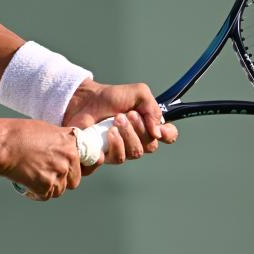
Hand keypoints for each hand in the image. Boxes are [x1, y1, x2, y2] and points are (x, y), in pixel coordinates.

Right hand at [0, 119, 82, 200]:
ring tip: (32, 177)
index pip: (86, 160)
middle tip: (45, 174)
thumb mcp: (44, 129)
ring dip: (48, 188)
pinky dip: (36, 193)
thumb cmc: (17, 134)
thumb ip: (59, 140)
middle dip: (62, 180)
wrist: (1, 146)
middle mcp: (68, 158)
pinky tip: (27, 184)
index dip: (77, 167)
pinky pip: (46, 196)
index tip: (71, 170)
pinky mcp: (46, 186)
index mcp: (70, 142)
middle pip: (74, 180)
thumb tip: (63, 147)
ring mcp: (58, 173)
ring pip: (60, 190)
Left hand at [63, 79, 177, 166]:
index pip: (168, 136)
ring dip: (125, 136)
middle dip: (139, 130)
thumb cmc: (111, 97)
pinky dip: (111, 147)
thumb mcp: (137, 93)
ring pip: (133, 153)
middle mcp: (137, 140)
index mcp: (148, 125)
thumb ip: (152, 108)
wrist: (85, 100)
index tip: (159, 129)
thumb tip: (157, 132)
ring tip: (113, 122)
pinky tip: (104, 137)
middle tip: (124, 115)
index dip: (168, 134)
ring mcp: (121, 149)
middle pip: (150, 146)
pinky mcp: (105, 156)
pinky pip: (114, 160)